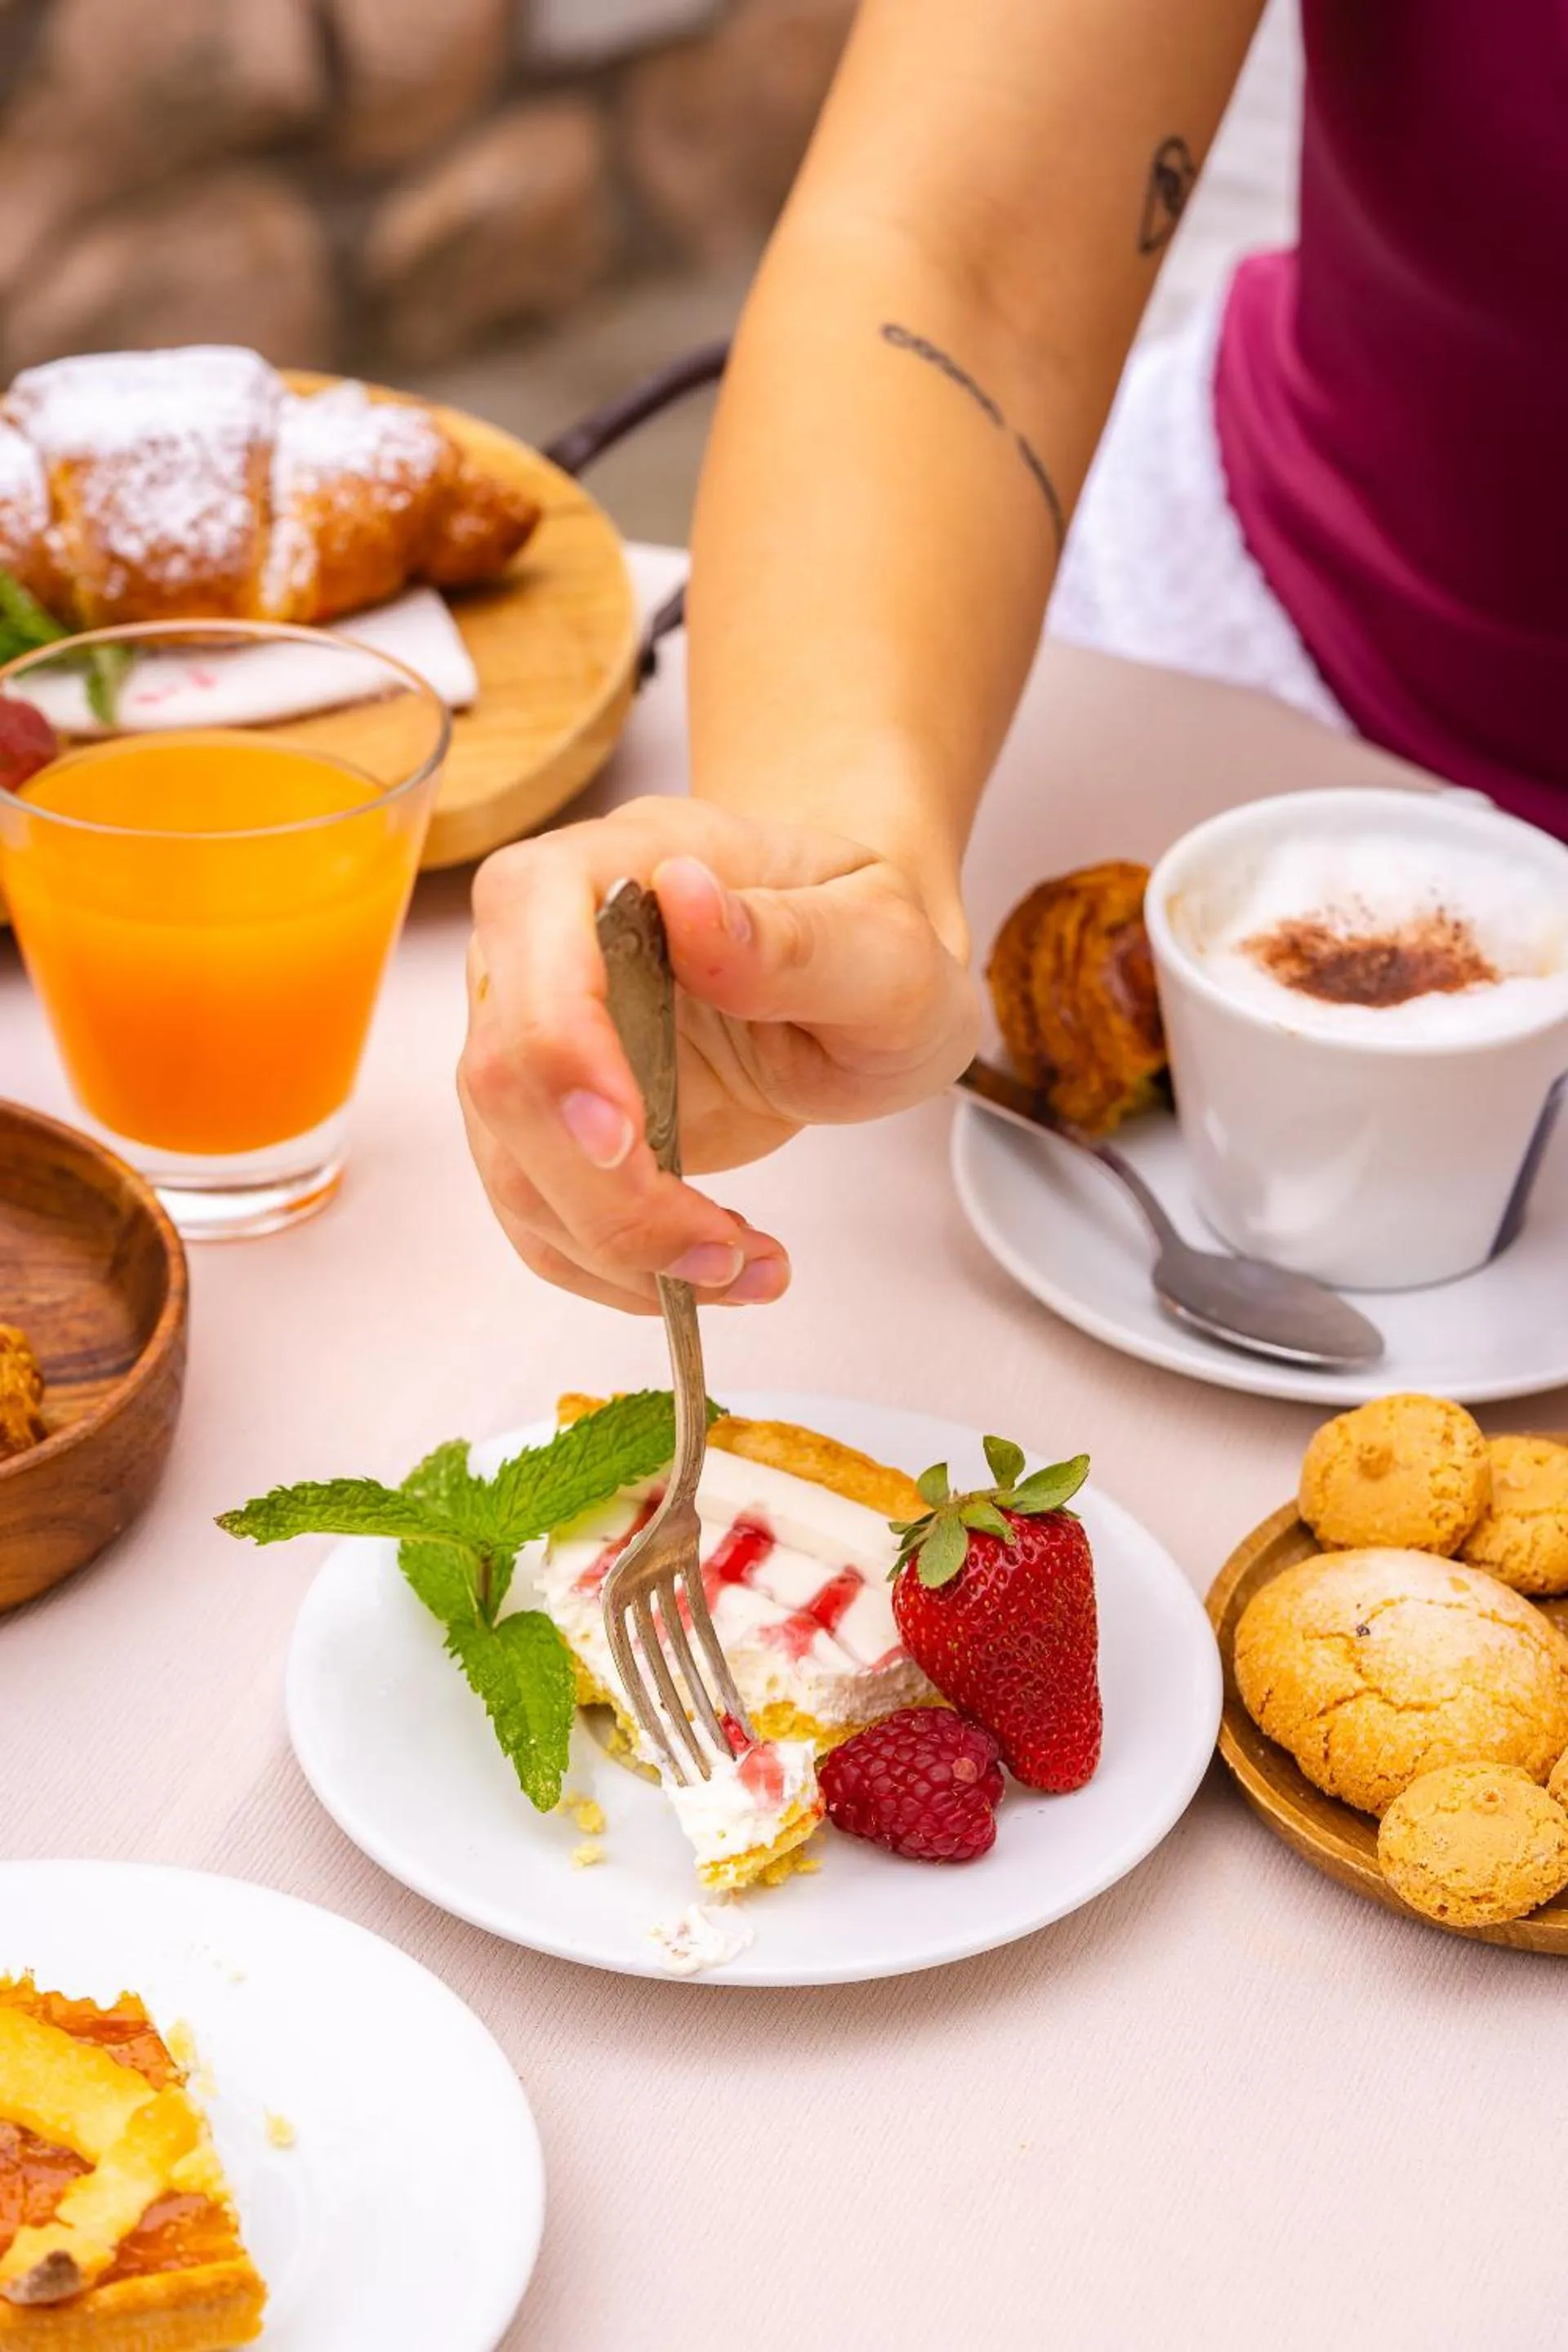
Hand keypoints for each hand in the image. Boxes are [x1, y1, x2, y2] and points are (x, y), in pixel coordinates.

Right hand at [459, 797, 978, 1312]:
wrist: (860, 979)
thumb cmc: (871, 939)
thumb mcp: (884, 942)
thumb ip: (793, 936)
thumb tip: (686, 897)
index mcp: (613, 863)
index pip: (536, 942)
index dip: (560, 1048)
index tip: (626, 1139)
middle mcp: (540, 948)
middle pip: (506, 1083)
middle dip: (607, 1194)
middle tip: (725, 1250)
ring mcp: (533, 1043)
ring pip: (516, 1171)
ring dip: (622, 1250)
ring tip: (746, 1268)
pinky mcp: (550, 1129)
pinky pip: (544, 1220)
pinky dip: (621, 1271)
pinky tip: (714, 1268)